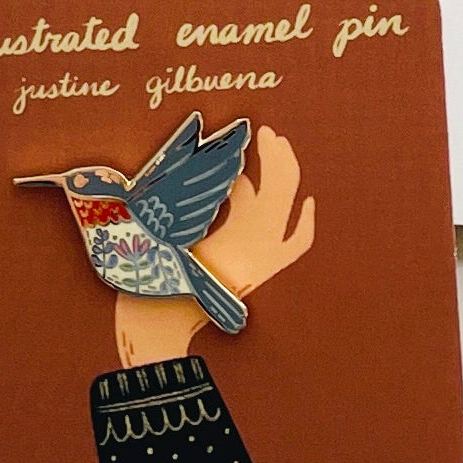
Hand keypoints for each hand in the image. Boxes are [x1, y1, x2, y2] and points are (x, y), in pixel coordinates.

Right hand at [113, 126, 317, 365]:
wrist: (158, 330)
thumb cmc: (154, 278)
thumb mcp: (166, 230)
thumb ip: (189, 197)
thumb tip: (213, 167)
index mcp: (234, 235)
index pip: (253, 183)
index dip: (246, 155)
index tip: (233, 138)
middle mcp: (258, 247)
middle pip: (281, 190)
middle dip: (274, 156)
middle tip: (265, 132)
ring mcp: (265, 261)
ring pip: (289, 209)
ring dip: (284, 175)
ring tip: (274, 146)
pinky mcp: (263, 273)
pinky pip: (296, 244)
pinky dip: (304, 222)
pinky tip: (307, 203)